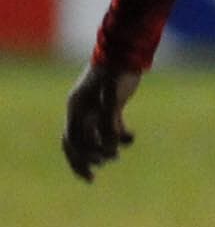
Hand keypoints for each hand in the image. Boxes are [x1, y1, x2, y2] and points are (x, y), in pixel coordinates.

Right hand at [62, 63, 140, 181]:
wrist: (127, 51)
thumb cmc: (117, 73)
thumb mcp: (112, 100)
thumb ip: (109, 126)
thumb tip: (108, 150)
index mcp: (76, 108)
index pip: (71, 142)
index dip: (79, 161)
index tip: (91, 176)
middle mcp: (82, 109)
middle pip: (80, 142)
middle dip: (89, 158)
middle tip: (103, 167)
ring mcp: (95, 107)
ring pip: (96, 135)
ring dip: (105, 148)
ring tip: (117, 155)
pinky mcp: (110, 104)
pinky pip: (110, 126)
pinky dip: (119, 134)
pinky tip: (131, 137)